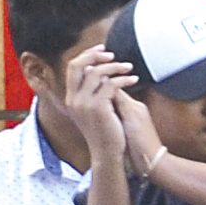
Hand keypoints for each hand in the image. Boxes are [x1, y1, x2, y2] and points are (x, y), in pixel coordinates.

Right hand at [56, 39, 143, 160]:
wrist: (109, 153)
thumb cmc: (107, 132)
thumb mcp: (96, 109)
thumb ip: (95, 91)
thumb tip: (102, 73)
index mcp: (72, 98)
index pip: (73, 67)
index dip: (87, 55)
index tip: (103, 51)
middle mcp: (74, 99)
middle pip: (77, 65)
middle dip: (95, 55)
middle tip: (113, 56)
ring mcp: (84, 103)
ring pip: (96, 72)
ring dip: (115, 67)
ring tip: (129, 69)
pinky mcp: (98, 107)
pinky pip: (111, 84)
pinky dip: (124, 79)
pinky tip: (134, 80)